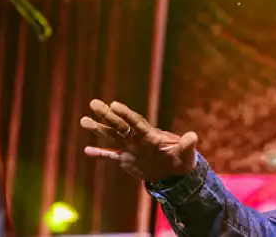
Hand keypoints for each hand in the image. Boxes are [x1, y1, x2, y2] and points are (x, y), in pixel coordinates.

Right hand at [80, 99, 198, 183]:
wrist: (174, 173)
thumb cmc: (182, 160)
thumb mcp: (186, 155)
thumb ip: (187, 145)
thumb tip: (193, 136)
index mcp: (150, 135)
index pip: (136, 122)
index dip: (125, 114)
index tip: (114, 104)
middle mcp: (137, 138)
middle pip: (119, 125)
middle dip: (107, 115)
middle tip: (93, 103)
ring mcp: (130, 148)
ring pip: (111, 137)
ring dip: (98, 129)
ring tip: (83, 120)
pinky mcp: (126, 160)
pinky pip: (110, 156)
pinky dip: (100, 154)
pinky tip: (86, 150)